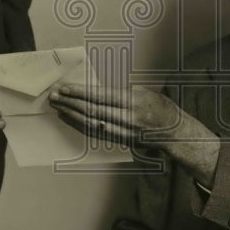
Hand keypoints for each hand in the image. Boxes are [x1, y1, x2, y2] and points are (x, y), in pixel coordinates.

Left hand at [49, 83, 178, 147]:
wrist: (175, 133)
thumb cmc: (161, 108)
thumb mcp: (145, 92)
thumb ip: (122, 92)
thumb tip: (97, 90)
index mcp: (133, 102)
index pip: (100, 97)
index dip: (79, 93)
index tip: (64, 88)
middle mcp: (126, 118)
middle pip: (92, 110)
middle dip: (70, 103)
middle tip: (54, 96)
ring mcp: (123, 132)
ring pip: (91, 123)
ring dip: (71, 115)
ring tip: (57, 106)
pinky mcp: (120, 140)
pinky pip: (95, 133)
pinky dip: (79, 126)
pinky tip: (68, 118)